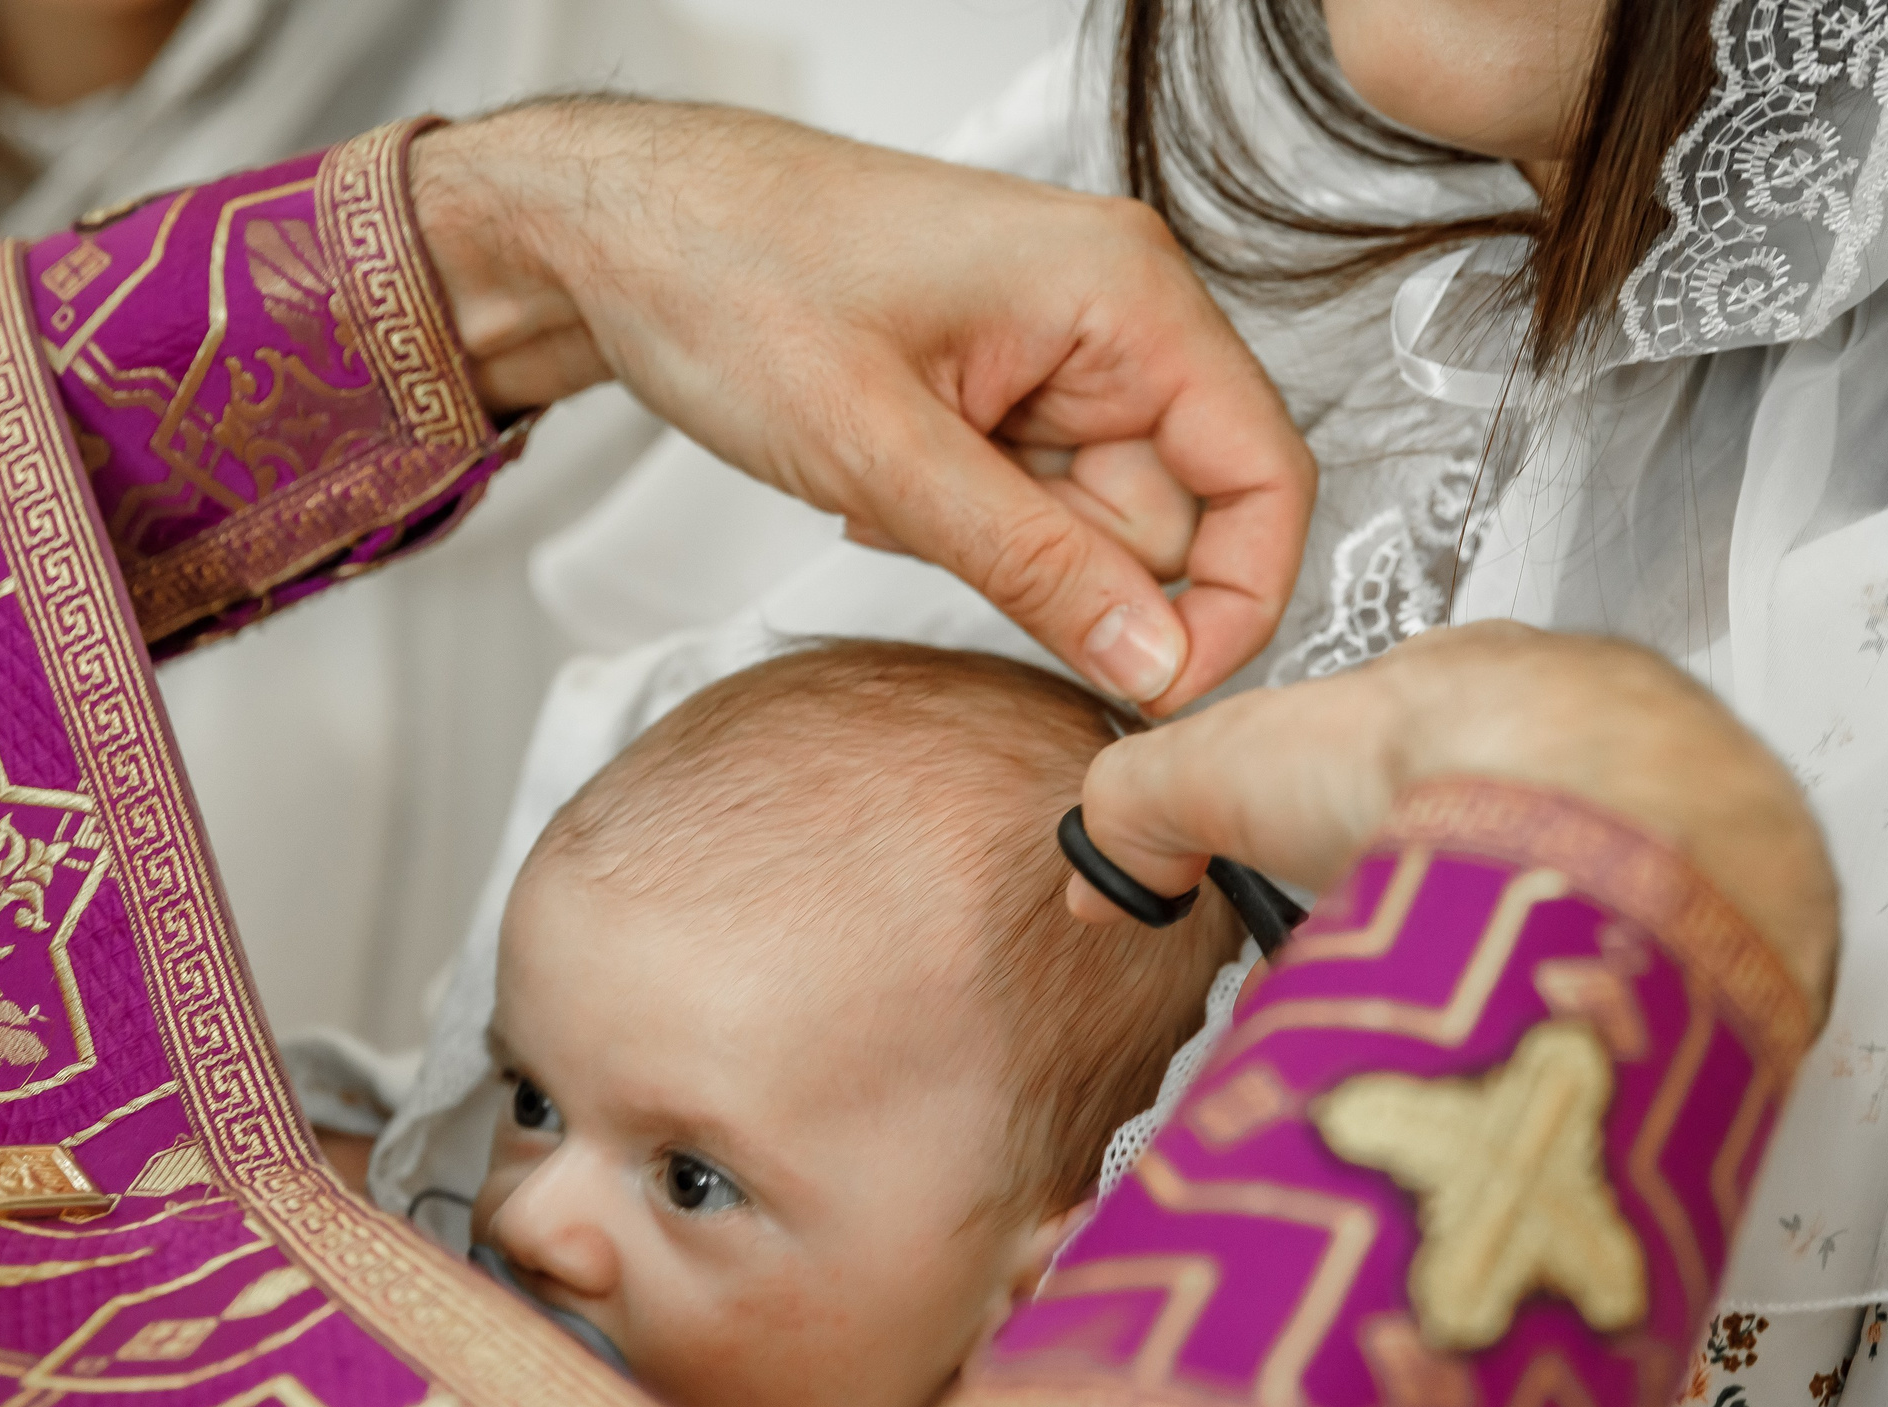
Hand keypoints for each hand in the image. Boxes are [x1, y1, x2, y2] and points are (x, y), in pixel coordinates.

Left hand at [408, 100, 1313, 711]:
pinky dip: (962, 527)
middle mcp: (1114, 320)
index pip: (1266, 473)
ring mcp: (1059, 359)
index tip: (1164, 691)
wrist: (621, 234)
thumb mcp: (885, 450)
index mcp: (1125, 295)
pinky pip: (1032, 507)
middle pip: (1183, 514)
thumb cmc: (733, 277)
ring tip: (893, 500)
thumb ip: (1035, 564)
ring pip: (1097, 524)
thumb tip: (1155, 662)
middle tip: (955, 558)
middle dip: (1078, 574)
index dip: (1237, 600)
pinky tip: (880, 487)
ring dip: (1005, 553)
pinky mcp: (1003, 393)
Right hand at [1067, 623, 1840, 1022]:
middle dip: (1459, 904)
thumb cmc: (1431, 766)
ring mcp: (1683, 812)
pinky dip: (1624, 996)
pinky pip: (1682, 951)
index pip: (1425, 753)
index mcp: (1482, 687)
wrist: (1594, 815)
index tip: (1340, 899)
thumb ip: (1137, 805)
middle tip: (1404, 978)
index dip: (1368, 831)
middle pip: (1524, 825)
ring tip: (1477, 1028)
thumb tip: (1097, 868)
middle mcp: (1595, 736)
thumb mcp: (1218, 764)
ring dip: (1548, 953)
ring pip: (1611, 886)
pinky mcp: (1744, 900)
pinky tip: (1570, 1039)